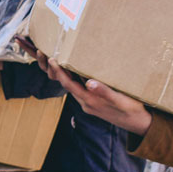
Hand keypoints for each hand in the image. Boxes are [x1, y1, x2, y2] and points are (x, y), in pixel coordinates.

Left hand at [15, 36, 151, 135]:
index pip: (68, 83)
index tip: (49, 57)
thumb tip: (89, 83)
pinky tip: (64, 62)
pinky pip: (74, 82)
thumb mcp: (122, 101)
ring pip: (66, 80)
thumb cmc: (132, 111)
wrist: (140, 124)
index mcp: (88, 99)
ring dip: (53, 67)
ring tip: (41, 49)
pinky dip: (66, 72)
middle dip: (46, 64)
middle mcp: (83, 99)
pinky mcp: (91, 97)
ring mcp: (86, 98)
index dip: (58, 70)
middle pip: (61, 80)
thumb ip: (105, 92)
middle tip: (32, 47)